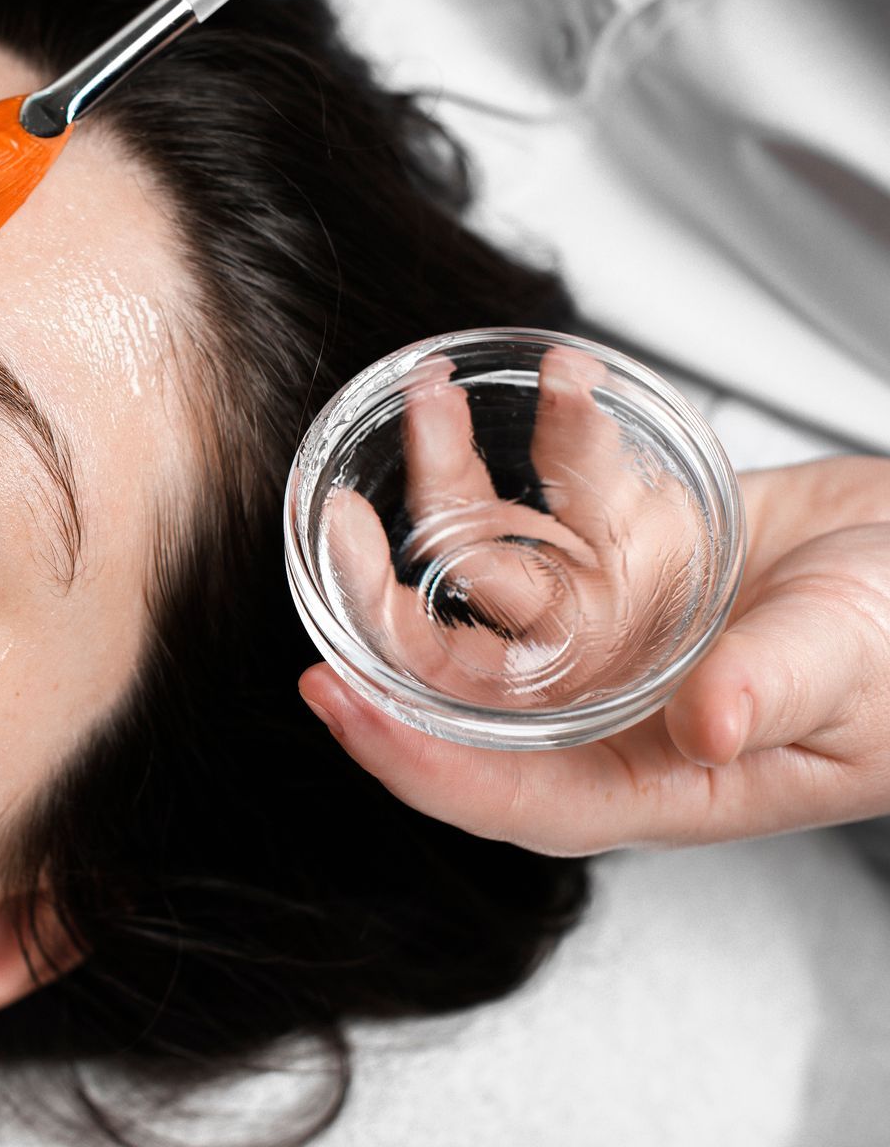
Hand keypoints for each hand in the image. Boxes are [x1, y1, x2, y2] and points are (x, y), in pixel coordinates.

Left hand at [299, 376, 889, 854]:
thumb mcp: (858, 668)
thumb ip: (778, 688)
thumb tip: (708, 725)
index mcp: (647, 772)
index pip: (503, 794)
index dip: (411, 756)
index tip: (333, 698)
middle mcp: (604, 704)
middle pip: (458, 680)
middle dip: (382, 609)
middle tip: (332, 531)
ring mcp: (609, 623)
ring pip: (492, 570)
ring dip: (453, 489)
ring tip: (429, 406)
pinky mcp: (627, 546)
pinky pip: (565, 492)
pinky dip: (553, 435)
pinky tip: (556, 375)